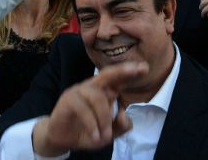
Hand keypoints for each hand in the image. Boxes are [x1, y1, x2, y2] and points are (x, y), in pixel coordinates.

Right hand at [31, 62, 147, 155]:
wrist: (63, 139)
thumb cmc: (87, 131)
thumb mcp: (109, 133)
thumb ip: (121, 126)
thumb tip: (123, 114)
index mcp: (104, 92)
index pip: (118, 80)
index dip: (130, 73)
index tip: (145, 68)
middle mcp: (92, 88)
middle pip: (107, 75)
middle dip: (122, 71)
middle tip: (136, 69)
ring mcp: (79, 91)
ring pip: (97, 97)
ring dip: (104, 118)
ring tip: (105, 136)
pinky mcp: (68, 99)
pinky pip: (83, 108)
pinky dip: (92, 124)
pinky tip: (95, 136)